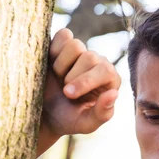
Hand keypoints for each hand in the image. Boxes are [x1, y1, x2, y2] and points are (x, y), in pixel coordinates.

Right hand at [37, 28, 120, 156]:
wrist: (45, 115)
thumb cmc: (69, 120)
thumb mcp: (87, 124)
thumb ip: (103, 112)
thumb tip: (114, 93)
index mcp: (110, 80)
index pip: (105, 70)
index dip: (85, 81)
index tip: (68, 94)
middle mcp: (98, 63)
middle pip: (89, 56)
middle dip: (72, 76)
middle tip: (64, 92)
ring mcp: (81, 52)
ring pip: (75, 44)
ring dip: (62, 64)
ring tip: (59, 78)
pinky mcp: (64, 45)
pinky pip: (63, 35)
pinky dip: (54, 49)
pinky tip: (51, 65)